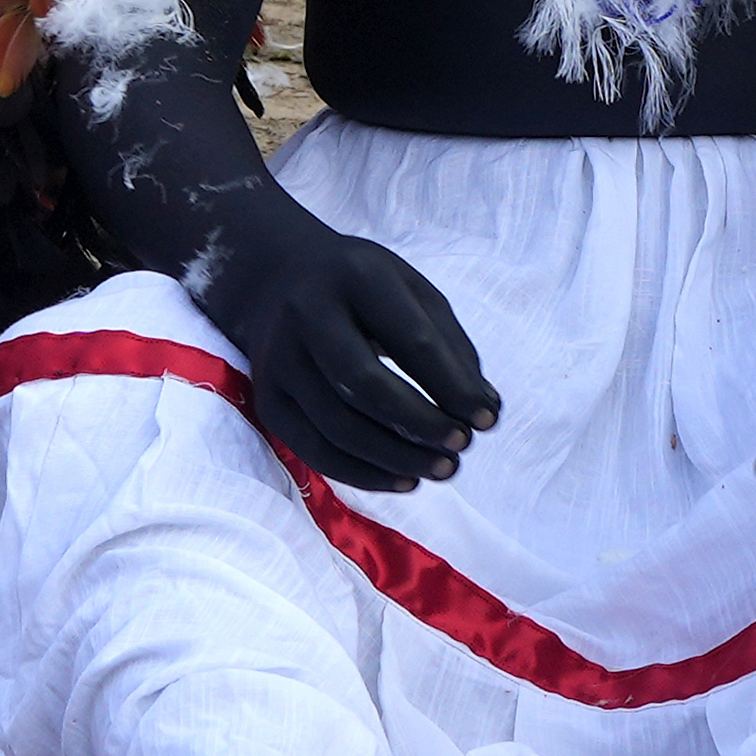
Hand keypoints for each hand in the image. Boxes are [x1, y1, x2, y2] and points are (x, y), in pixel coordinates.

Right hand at [203, 205, 498, 493]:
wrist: (274, 278)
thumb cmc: (361, 288)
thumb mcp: (410, 289)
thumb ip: (451, 345)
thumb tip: (486, 410)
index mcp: (356, 275)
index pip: (410, 339)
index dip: (453, 386)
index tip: (488, 420)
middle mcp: (307, 314)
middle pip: (363, 384)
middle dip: (419, 424)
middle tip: (461, 447)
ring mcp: (279, 359)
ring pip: (337, 425)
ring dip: (396, 457)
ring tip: (442, 469)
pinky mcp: (267, 399)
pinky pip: (314, 450)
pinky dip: (363, 474)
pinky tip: (404, 480)